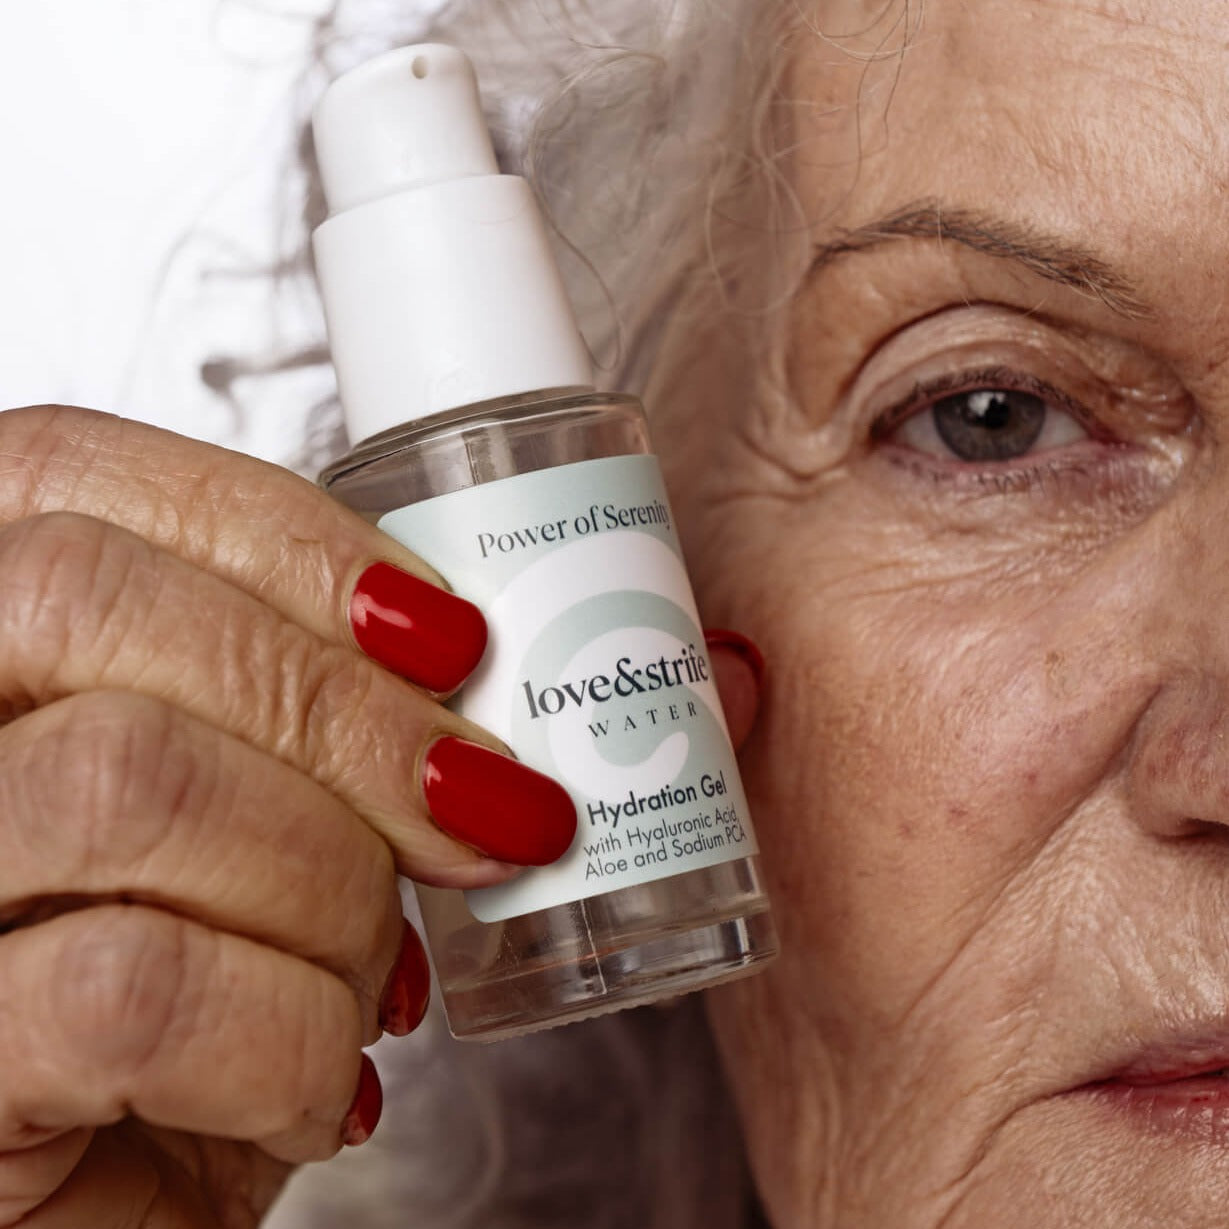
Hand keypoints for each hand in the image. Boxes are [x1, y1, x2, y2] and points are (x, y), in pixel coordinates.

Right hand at [0, 406, 575, 1227]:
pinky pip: (130, 986)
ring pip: (132, 778)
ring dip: (333, 881)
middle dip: (344, 707)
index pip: (82, 479)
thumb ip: (413, 717)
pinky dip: (290, 1030)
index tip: (448, 634)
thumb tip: (701, 667)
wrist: (114, 1205)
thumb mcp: (298, 817)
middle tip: (482, 808)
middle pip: (91, 597)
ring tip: (382, 964)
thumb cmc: (217, 999)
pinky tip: (321, 1070)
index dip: (283, 532)